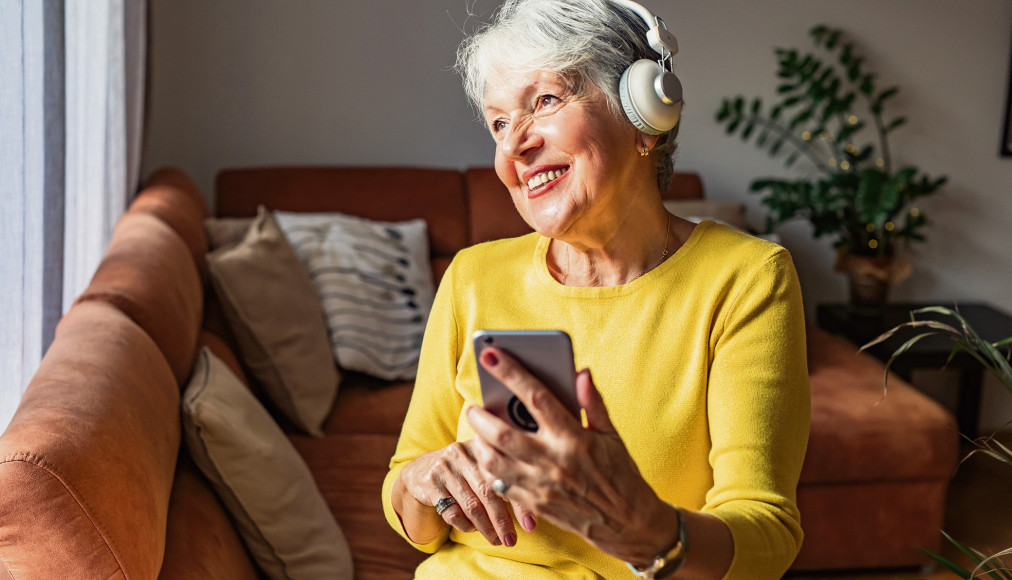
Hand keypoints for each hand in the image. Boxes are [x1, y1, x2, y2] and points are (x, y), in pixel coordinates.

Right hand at [395, 438, 538, 547]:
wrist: (421, 470)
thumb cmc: (465, 471)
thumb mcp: (483, 465)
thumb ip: (506, 475)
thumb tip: (537, 505)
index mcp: (482, 445)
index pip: (506, 475)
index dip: (521, 502)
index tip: (532, 525)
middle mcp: (463, 452)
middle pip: (488, 491)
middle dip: (502, 520)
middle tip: (511, 540)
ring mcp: (445, 466)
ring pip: (470, 504)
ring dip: (486, 528)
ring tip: (497, 540)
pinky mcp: (430, 482)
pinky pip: (451, 511)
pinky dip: (464, 525)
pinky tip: (472, 529)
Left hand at [466, 347, 675, 563]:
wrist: (627, 523)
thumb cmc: (621, 474)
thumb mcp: (611, 435)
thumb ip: (593, 402)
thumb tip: (581, 372)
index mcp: (573, 437)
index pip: (535, 397)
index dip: (511, 373)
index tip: (491, 354)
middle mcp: (553, 461)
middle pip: (502, 433)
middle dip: (480, 416)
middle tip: (473, 406)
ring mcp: (541, 486)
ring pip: (494, 462)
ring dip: (480, 443)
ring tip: (480, 432)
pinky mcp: (535, 505)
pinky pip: (501, 486)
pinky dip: (491, 470)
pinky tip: (493, 458)